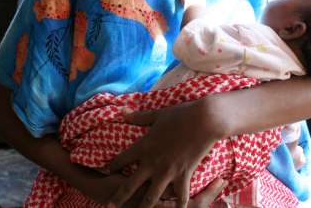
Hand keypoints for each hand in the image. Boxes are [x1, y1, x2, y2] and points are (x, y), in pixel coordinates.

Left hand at [104, 97, 224, 207]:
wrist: (204, 120)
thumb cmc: (180, 114)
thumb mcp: (156, 115)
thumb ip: (138, 117)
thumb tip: (121, 111)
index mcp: (144, 146)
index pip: (122, 159)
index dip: (112, 166)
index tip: (106, 171)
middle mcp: (153, 162)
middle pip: (130, 184)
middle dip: (119, 196)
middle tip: (109, 206)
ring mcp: (168, 171)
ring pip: (152, 196)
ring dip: (143, 207)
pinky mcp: (184, 175)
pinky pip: (179, 196)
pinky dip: (177, 205)